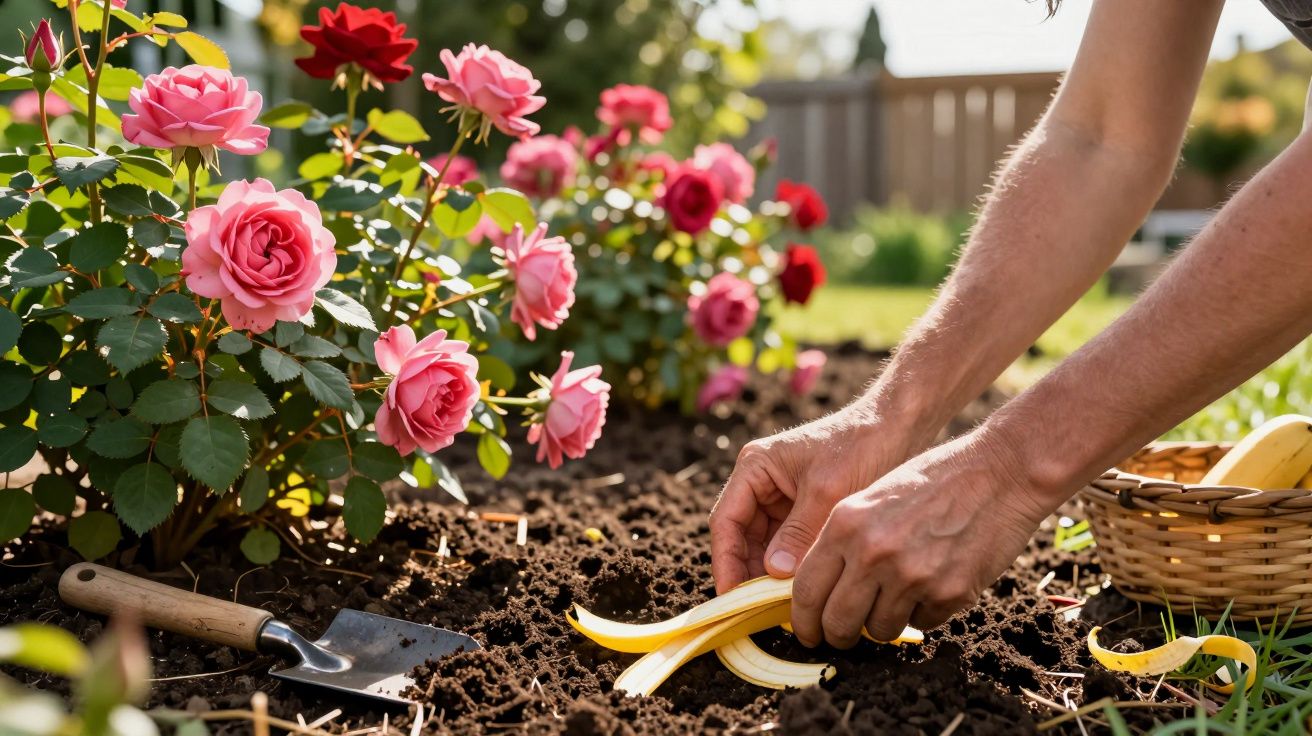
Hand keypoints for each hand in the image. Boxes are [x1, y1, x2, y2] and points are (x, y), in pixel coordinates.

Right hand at [709, 404, 911, 594]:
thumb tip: (775, 574)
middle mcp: (762, 483)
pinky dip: (792, 569)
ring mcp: (782, 499)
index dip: (725, 560)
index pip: (726, 520)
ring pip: (764, 547)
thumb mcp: (828, 491)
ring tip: (782, 606)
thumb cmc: (862, 446)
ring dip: (771, 575)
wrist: (900, 427)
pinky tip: (803, 592)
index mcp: (756, 467)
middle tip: (760, 610)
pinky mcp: (804, 513)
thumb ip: (799, 532)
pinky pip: (788, 547)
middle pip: (741, 538)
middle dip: (748, 573)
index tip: (733, 596)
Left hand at [789, 430, 1054, 647]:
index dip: (803, 620)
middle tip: (844, 635)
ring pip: (880, 629)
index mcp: (845, 524)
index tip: (808, 632)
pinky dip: (924, 611)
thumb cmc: (934, 480)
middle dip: (839, 635)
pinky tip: (934, 580)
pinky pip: (922, 623)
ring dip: (885, 621)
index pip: (806, 590)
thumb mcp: (871, 498)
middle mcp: (873, 552)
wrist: (999, 473)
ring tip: (899, 593)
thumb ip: (843, 541)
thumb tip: (821, 592)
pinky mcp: (950, 592)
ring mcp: (912, 575)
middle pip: (839, 622)